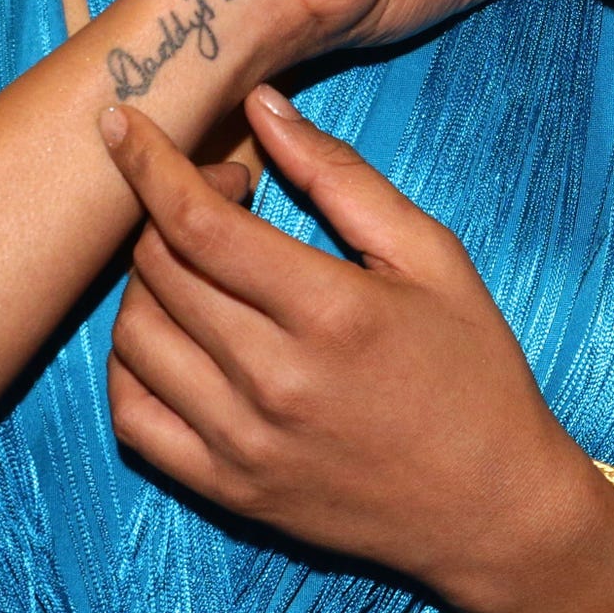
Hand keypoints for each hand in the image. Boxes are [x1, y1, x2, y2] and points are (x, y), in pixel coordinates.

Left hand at [103, 84, 602, 612]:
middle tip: (220, 197)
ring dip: (145, 281)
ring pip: (134, 338)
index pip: (197, 224)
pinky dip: (130, 363)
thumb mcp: (430, 254)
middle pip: (158, 271)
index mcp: (330, 312)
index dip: (147, 163)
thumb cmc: (472, 369)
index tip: (120, 122)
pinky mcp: (227, 489)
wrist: (493, 509)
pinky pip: (132, 417)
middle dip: (163, 208)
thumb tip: (262, 103)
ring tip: (198, 264)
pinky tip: (171, 332)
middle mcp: (273, 381)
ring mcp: (243, 443)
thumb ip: (340, 175)